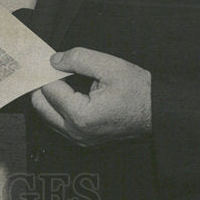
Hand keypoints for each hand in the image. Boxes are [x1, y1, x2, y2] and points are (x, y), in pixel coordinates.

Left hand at [30, 48, 150, 145]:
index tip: (45, 59)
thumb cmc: (139, 91)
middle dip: (42, 85)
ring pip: (46, 116)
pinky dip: (58, 107)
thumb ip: (78, 59)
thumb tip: (54, 60)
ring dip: (49, 96)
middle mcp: (77, 131)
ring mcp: (80, 139)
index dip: (46, 71)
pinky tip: (68, 92)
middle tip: (51, 68)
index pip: (47, 89)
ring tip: (62, 78)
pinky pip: (58, 123)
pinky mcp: (84, 140)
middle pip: (40, 105)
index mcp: (81, 115)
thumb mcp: (110, 66)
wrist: (158, 112)